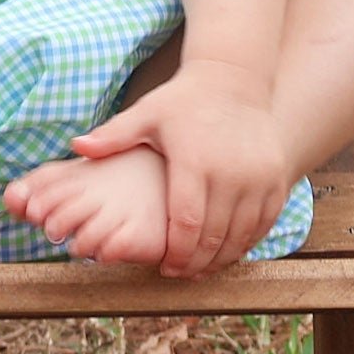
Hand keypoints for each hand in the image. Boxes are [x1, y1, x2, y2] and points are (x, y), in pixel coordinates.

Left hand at [72, 60, 290, 277]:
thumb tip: (77, 147)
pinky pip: (264, 223)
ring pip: (241, 236)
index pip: (185, 224)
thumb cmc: (183, 101)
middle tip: (180, 274)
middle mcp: (231, 173)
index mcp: (195, 162)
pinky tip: (228, 250)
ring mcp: (259, 178)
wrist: (234, 79)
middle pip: (214, 237)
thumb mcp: (147, 114)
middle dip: (196, 263)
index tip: (164, 267)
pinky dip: (247, 242)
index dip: (176, 253)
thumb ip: (114, 136)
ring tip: (202, 268)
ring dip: (222, 258)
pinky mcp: (277, 179)